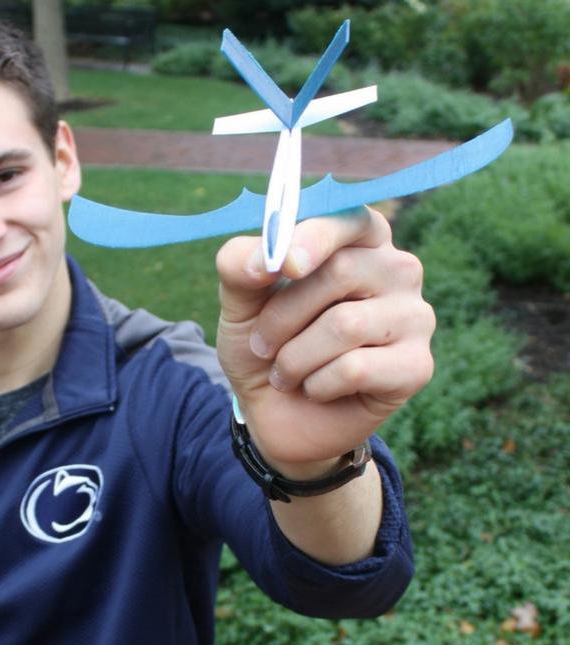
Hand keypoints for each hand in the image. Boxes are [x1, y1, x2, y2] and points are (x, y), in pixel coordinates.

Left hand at [215, 207, 434, 467]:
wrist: (274, 413)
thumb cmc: (265, 342)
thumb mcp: (240, 300)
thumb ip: (240, 265)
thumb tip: (263, 260)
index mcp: (358, 239)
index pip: (349, 217)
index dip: (314, 238)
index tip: (283, 266)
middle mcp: (397, 269)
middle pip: (341, 271)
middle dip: (283, 315)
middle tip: (262, 343)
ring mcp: (415, 316)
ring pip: (345, 324)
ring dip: (295, 357)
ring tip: (286, 372)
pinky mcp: (418, 365)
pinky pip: (356, 368)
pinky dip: (318, 384)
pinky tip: (317, 389)